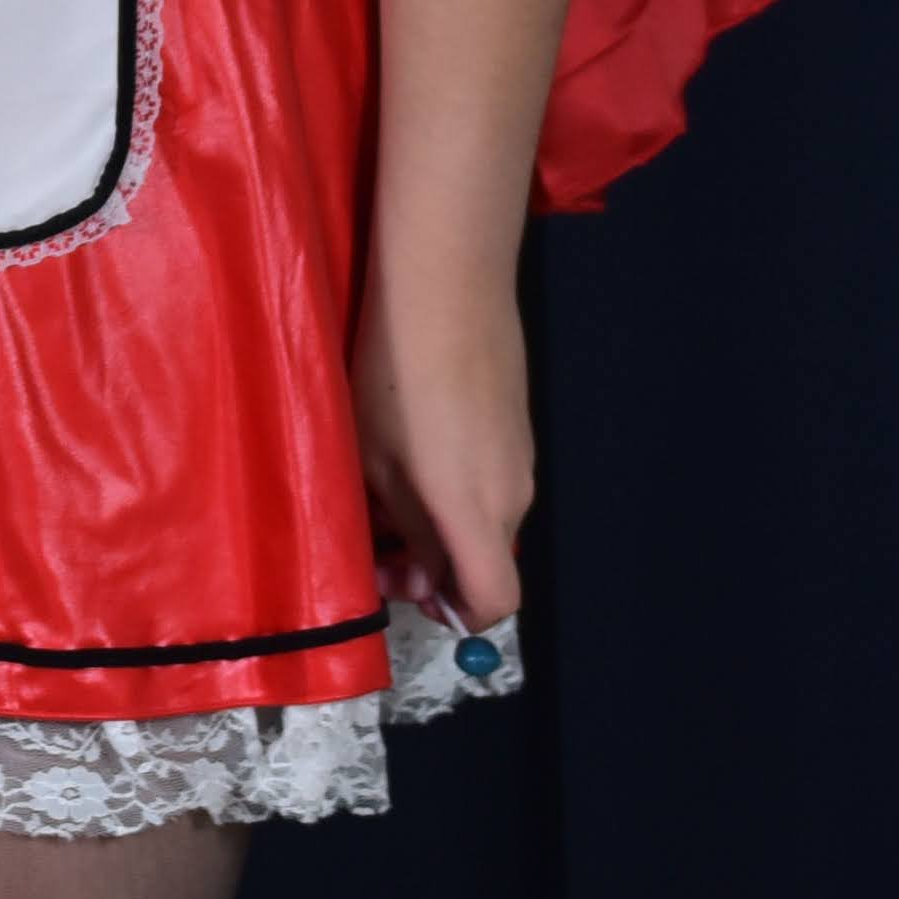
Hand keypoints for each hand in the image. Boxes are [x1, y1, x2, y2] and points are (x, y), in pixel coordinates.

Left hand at [350, 262, 534, 632]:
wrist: (449, 284)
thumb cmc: (396, 374)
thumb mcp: (377, 459)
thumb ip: (405, 528)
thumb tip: (425, 577)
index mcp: (476, 514)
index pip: (495, 602)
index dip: (454, 613)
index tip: (405, 588)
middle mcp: (513, 496)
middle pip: (486, 562)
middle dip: (433, 567)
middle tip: (375, 540)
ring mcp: (522, 459)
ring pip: (486, 521)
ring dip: (441, 524)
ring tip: (382, 486)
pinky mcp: (519, 426)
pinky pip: (492, 481)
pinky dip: (457, 487)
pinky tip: (413, 446)